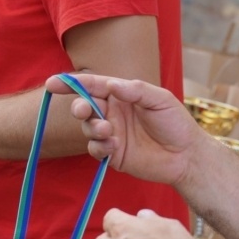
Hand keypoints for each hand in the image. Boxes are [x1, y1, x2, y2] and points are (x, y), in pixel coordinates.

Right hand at [44, 75, 212, 185]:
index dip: (71, 84)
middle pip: (84, 106)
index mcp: (121, 96)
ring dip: (93, 128)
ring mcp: (111, 134)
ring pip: (88, 128)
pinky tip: (113, 146)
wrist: (187, 156)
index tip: (52, 83)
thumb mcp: (160, 99)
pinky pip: (95, 149)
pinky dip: (99, 146)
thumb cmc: (176, 123)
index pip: (92, 86)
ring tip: (108, 131)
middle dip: (79, 107)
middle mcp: (112, 113)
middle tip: (85, 110)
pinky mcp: (112, 155)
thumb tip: (111, 84)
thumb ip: (135, 90)